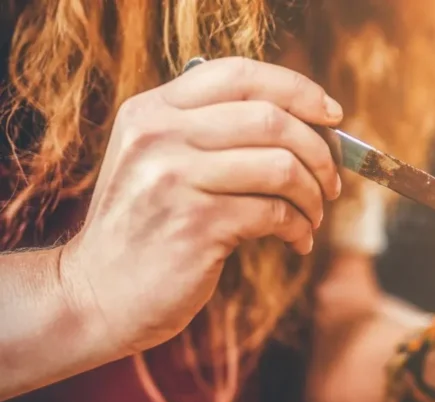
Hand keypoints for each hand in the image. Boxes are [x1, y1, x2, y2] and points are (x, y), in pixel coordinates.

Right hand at [60, 57, 341, 358]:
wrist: (100, 294)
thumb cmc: (149, 227)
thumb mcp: (160, 162)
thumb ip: (212, 133)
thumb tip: (307, 125)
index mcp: (154, 110)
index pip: (240, 75)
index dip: (298, 90)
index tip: (333, 115)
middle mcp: (160, 136)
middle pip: (271, 119)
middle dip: (319, 151)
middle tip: (332, 181)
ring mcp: (174, 179)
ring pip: (281, 167)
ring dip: (314, 195)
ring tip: (314, 215)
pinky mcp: (196, 226)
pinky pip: (275, 214)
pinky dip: (299, 228)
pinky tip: (299, 241)